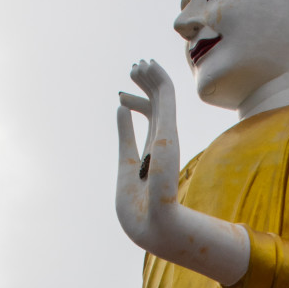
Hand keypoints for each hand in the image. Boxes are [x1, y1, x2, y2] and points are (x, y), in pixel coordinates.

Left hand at [116, 59, 182, 255]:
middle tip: (133, 68)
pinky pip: (167, 97)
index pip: (151, 118)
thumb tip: (121, 108)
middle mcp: (163, 140)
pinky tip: (150, 66)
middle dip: (145, 84)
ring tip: (137, 64)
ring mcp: (167, 136)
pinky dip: (159, 79)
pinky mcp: (168, 133)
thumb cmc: (138, 207)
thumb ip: (126, 136)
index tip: (121, 97)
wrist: (153, 223)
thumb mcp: (125, 165)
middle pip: (157, 103)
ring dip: (151, 77)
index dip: (136, 103)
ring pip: (163, 96)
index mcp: (155, 150)